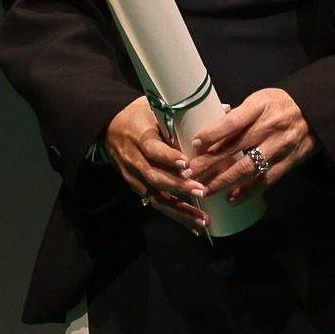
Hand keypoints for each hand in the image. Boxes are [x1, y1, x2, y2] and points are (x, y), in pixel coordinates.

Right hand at [105, 96, 207, 231]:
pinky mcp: (136, 185)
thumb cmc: (137, 115)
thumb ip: (186, 113)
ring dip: (179, 209)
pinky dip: (175, 215)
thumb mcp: (154, 108)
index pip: (152, 148)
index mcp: (138, 135)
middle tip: (202, 191)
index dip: (168, 157)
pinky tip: (194, 226)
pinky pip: (155, 203)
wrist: (107, 127)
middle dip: (178, 186)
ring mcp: (133, 174)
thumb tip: (227, 110)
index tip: (186, 164)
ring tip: (203, 221)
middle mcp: (133, 157)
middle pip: (154, 176)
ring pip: (154, 195)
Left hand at [187, 88, 314, 203]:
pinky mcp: (291, 161)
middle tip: (189, 172)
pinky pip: (267, 179)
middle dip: (209, 162)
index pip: (232, 122)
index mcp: (259, 107)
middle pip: (235, 148)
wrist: (316, 111)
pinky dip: (249, 190)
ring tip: (205, 189)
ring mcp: (281, 146)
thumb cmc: (279, 103)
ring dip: (225, 180)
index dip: (213, 134)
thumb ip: (237, 115)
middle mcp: (270, 127)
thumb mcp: (258, 99)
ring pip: (249, 167)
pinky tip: (232, 198)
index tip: (195, 144)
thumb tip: (210, 130)